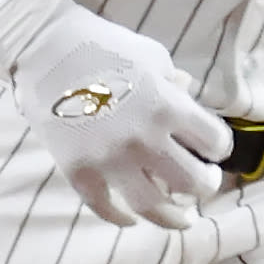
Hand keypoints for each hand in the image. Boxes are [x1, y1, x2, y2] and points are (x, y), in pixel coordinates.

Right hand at [2, 0, 230, 225]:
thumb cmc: (103, 45)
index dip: (219, 148)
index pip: (215, 142)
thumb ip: (175, 83)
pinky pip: (105, 208)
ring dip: (173, 217)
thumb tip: (188, 97)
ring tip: (182, 219)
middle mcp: (144, 139)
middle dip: (206, 186)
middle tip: (205, 185)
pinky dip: (121, 218)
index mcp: (168, 107)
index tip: (213, 151)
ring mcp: (110, 159)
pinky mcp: (79, 171)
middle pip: (192, 183)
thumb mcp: (153, 56)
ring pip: (152, 206)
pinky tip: (130, 218)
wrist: (44, 47)